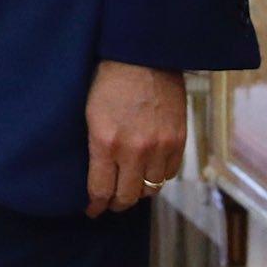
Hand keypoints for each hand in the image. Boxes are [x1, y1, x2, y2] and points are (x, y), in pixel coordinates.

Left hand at [84, 60, 184, 215]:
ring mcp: (159, 147)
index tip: (91, 210)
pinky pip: (169, 173)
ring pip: (150, 188)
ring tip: (129, 189)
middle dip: (116, 203)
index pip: (101, 189)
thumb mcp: (89, 111)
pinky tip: (148, 172)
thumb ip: (95, 143)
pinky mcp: (178, 140)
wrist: (143, 55)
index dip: (95, 205)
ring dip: (138, 192)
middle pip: (127, 196)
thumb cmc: (107, 78)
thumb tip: (95, 168)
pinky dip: (158, 177)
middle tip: (109, 204)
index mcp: (105, 142)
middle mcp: (134, 150)